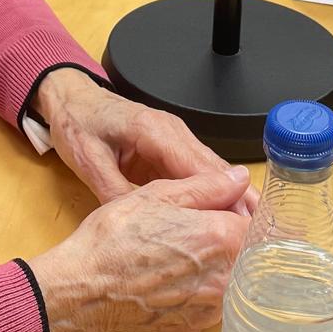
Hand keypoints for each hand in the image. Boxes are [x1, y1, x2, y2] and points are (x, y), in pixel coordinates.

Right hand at [28, 166, 252, 331]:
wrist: (85, 288)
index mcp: (219, 236)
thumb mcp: (158, 195)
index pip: (256, 222)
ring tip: (182, 250)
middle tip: (199, 226)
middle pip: (247, 251)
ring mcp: (210, 305)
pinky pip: (212, 301)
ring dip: (218, 263)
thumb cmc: (114, 238)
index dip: (242, 211)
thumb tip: (238, 178)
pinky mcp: (195, 325)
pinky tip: (175, 275)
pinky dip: (201, 287)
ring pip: (232, 277)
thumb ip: (207, 185)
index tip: (229, 207)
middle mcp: (223, 276)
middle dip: (231, 236)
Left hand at [32, 69, 254, 212]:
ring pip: (210, 170)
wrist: (72, 99)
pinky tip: (228, 215)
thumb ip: (117, 192)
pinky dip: (215, 193)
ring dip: (232, 197)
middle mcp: (172, 130)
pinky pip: (198, 172)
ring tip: (253, 230)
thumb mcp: (90, 162)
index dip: (221, 194)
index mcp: (153, 129)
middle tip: (260, 232)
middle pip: (213, 168)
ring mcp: (175, 138)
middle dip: (238, 199)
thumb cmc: (79, 123)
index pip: (195, 165)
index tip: (239, 220)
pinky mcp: (172, 148)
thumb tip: (142, 225)